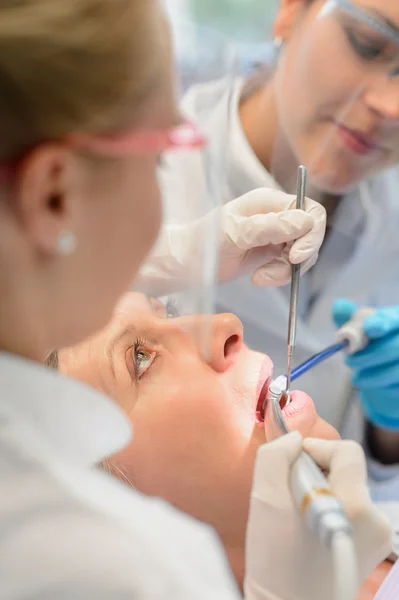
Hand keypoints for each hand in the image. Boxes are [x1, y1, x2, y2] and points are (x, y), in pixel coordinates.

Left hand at [136, 189, 325, 296]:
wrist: (186, 263)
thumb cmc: (204, 242)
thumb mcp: (236, 233)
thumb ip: (270, 227)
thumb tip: (306, 221)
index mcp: (269, 201)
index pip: (309, 210)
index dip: (311, 233)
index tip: (296, 255)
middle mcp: (275, 215)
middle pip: (310, 232)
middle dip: (301, 255)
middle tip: (286, 267)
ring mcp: (274, 234)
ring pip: (301, 252)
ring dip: (287, 269)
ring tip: (261, 277)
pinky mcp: (269, 253)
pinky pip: (288, 265)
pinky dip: (278, 275)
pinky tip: (259, 278)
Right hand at [244, 433, 390, 599]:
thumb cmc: (274, 561)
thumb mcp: (264, 497)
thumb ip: (276, 454)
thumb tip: (294, 439)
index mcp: (357, 506)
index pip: (346, 451)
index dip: (316, 448)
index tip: (293, 464)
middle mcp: (375, 520)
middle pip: (345, 470)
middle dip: (314, 472)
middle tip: (288, 492)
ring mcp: (376, 537)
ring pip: (345, 488)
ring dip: (318, 490)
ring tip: (295, 515)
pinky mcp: (371, 548)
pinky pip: (349, 509)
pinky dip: (326, 508)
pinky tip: (306, 528)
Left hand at [332, 299, 398, 428]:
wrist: (385, 369)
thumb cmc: (372, 342)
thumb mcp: (360, 328)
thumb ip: (348, 317)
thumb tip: (339, 305)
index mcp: (397, 319)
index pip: (392, 318)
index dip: (381, 322)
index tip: (369, 328)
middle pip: (394, 348)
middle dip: (368, 357)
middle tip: (349, 361)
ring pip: (395, 371)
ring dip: (370, 375)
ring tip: (356, 376)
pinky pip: (394, 387)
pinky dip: (378, 386)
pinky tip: (368, 382)